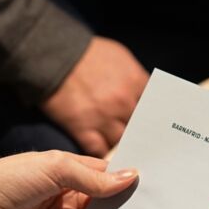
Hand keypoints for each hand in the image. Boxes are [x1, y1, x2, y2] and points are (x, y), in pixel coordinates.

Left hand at [0, 150, 137, 208]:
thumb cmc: (8, 182)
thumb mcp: (54, 169)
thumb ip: (92, 178)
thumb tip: (130, 177)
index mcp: (65, 172)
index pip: (103, 175)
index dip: (125, 179)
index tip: (153, 185)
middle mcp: (65, 197)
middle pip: (103, 202)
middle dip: (124, 207)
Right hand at [41, 36, 148, 156]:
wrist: (55, 55)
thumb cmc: (88, 53)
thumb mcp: (120, 57)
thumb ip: (135, 77)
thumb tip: (144, 95)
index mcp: (135, 83)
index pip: (153, 108)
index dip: (152, 118)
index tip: (152, 126)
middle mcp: (122, 102)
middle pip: (138, 128)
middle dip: (138, 135)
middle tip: (140, 144)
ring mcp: (103, 117)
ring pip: (120, 142)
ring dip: (120, 147)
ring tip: (122, 153)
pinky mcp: (82, 128)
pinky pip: (98, 149)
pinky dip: (101, 153)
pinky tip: (103, 155)